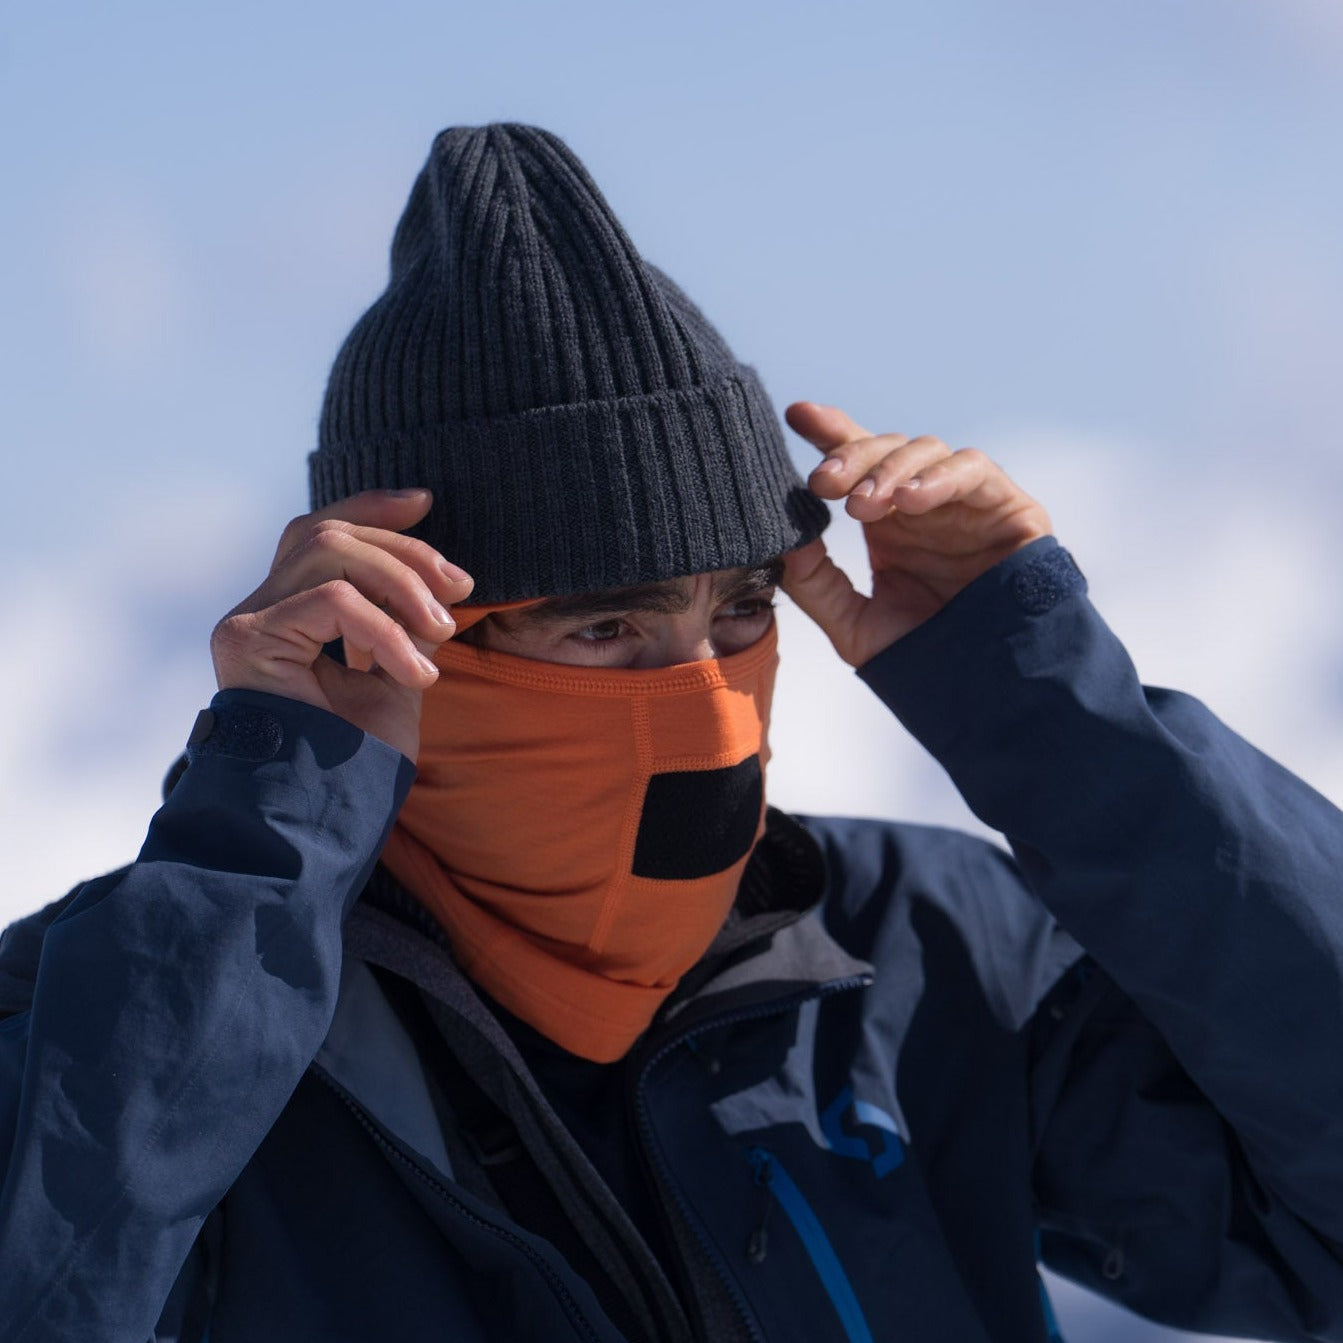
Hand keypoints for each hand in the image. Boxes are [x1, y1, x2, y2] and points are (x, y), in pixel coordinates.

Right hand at [210, 490, 473, 759]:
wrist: (327, 816)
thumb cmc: (358, 759)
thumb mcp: (399, 674)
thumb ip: (408, 624)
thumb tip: (439, 578)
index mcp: (290, 613)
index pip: (322, 533)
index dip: (372, 507)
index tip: (426, 501)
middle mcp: (259, 610)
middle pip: (330, 534)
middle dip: (405, 551)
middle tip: (460, 589)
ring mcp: (247, 622)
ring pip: (330, 552)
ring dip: (401, 585)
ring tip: (441, 634)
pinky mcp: (247, 640)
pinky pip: (333, 601)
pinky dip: (386, 630)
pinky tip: (416, 672)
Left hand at [780, 402, 1050, 666]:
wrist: (988, 691)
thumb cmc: (925, 658)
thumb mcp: (855, 626)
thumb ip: (817, 584)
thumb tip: (780, 540)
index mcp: (886, 521)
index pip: (855, 462)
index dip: (829, 432)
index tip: (795, 415)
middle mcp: (923, 504)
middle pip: (884, 449)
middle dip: (850, 457)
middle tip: (823, 483)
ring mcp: (964, 502)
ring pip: (925, 450)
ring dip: (889, 469)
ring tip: (863, 503)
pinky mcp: (1007, 506)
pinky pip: (974, 470)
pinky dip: (939, 477)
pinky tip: (911, 500)